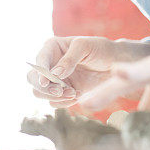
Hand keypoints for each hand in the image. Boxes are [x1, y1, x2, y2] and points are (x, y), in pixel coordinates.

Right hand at [27, 36, 149, 108]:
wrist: (116, 64)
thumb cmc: (101, 49)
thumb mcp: (85, 47)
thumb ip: (69, 59)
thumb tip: (54, 74)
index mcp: (52, 47)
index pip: (39, 62)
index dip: (40, 73)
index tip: (46, 82)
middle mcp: (50, 64)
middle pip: (33, 80)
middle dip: (45, 88)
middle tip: (62, 91)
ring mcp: (56, 79)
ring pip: (41, 93)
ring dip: (55, 96)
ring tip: (73, 93)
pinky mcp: (64, 92)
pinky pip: (54, 102)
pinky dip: (63, 102)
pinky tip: (77, 95)